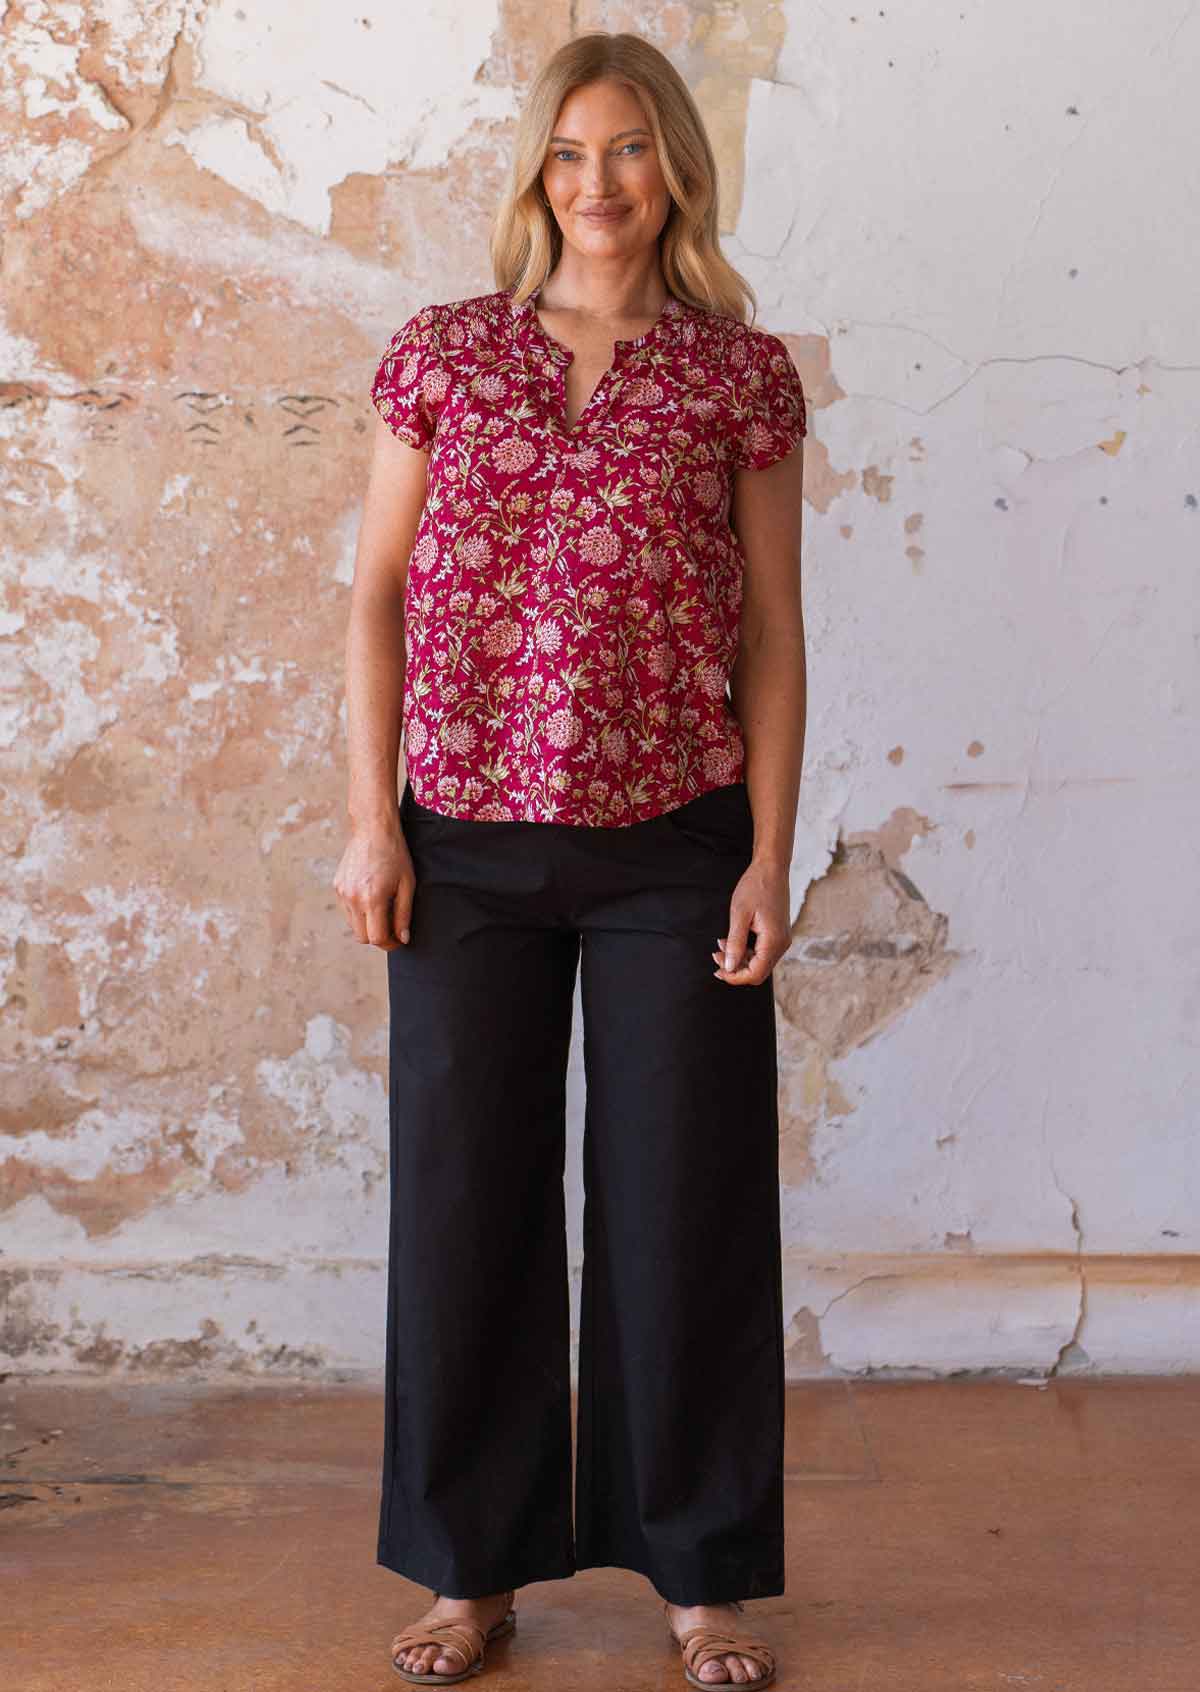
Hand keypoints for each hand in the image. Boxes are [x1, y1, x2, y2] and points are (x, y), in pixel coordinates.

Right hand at [333, 819, 414, 950]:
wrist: (373, 829)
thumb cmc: (395, 855)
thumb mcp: (407, 885)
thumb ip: (404, 914)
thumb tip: (402, 938)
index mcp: (372, 899)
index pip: (376, 938)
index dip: (389, 944)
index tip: (399, 940)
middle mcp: (353, 899)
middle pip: (362, 937)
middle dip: (378, 937)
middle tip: (393, 929)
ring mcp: (342, 892)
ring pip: (353, 925)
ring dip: (368, 925)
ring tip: (384, 910)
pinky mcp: (337, 886)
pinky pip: (348, 910)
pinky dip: (359, 912)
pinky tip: (371, 898)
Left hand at [711, 857, 790, 985]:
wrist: (771, 869)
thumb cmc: (756, 886)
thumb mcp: (739, 914)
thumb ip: (735, 943)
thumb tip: (729, 967)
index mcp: (774, 941)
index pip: (755, 974)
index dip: (735, 976)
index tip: (718, 970)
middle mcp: (781, 944)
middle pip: (758, 972)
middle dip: (735, 969)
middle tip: (717, 956)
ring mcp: (781, 939)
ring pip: (759, 963)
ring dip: (739, 959)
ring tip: (721, 946)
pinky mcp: (778, 934)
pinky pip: (762, 952)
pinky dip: (746, 951)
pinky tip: (732, 941)